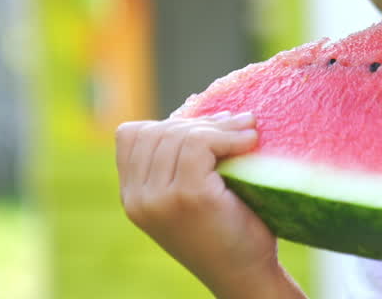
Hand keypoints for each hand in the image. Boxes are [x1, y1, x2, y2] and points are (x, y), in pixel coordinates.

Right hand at [115, 112, 284, 296]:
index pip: (132, 135)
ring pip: (181, 135)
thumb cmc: (228, 230)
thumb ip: (181, 159)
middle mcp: (137, 199)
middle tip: (240, 124)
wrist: (244, 275)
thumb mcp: (191, 192)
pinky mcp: (187, 197)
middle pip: (158, 130)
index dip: (170, 122)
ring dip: (221, 126)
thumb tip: (194, 106)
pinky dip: (228, 136)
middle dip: (202, 121)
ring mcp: (159, 199)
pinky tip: (250, 143)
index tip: (209, 129)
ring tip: (249, 131)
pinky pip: (200, 145)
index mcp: (133, 196)